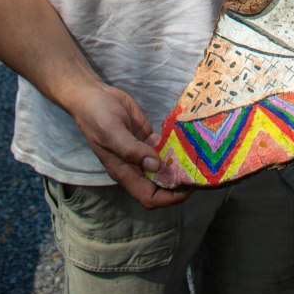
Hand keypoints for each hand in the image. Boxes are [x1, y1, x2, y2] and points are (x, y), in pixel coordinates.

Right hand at [70, 82, 189, 208]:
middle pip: (161, 184)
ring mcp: (141, 151)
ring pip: (165, 166)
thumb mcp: (112, 131)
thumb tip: (156, 166)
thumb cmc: (97, 116)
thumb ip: (132, 150)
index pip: (149, 196)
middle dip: (180, 182)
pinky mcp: (146, 136)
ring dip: (181, 163)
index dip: (169, 197)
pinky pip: (164, 146)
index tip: (189, 188)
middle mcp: (135, 165)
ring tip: (202, 156)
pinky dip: (176, 145)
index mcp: (124, 171)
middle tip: (201, 171)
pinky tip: (189, 138)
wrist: (92, 96)